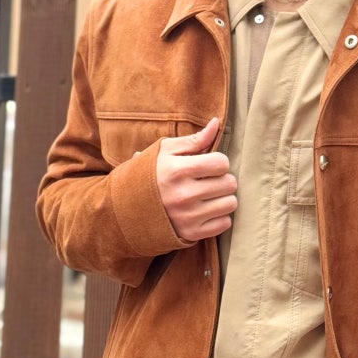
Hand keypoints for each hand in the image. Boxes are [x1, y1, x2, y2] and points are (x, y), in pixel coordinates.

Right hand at [156, 117, 236, 240]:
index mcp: (177, 171)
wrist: (126, 208)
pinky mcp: (191, 233)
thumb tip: (217, 123)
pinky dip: (219, 216)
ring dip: (223, 198)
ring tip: (208, 195)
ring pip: (230, 204)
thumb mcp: (165, 152)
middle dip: (223, 179)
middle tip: (209, 180)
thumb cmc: (150, 175)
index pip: (221, 163)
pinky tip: (206, 210)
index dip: (219, 161)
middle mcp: (184, 195)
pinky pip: (225, 223)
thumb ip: (193, 139)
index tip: (209, 164)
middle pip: (230, 183)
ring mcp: (188, 216)